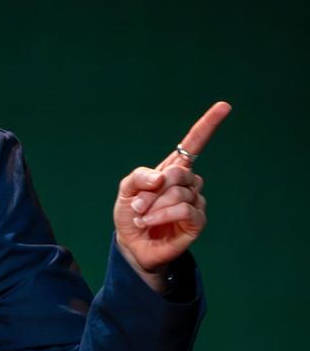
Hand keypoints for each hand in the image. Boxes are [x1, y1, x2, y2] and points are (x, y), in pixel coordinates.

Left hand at [113, 101, 231, 289]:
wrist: (132, 244)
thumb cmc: (131, 213)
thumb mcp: (126, 190)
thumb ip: (139, 176)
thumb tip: (162, 177)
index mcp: (172, 170)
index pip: (194, 144)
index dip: (207, 125)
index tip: (224, 106)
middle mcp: (188, 183)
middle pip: (180, 172)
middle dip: (153, 190)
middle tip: (137, 204)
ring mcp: (195, 202)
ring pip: (180, 193)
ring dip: (154, 206)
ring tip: (142, 216)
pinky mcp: (197, 221)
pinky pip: (185, 210)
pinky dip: (162, 215)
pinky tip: (149, 222)